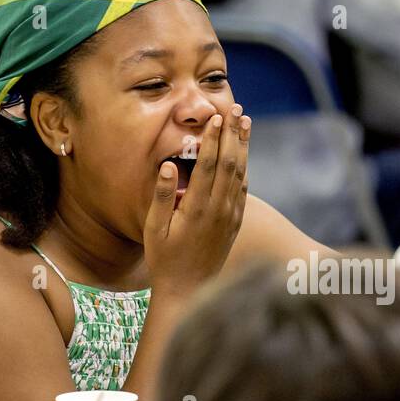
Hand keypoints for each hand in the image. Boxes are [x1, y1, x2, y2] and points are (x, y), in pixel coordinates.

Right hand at [144, 105, 250, 298]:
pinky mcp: (235, 223)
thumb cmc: (165, 259)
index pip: (209, 166)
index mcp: (197, 209)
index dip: (214, 139)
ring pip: (241, 175)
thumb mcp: (154, 229)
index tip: (216, 117)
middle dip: (233, 135)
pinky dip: (244, 169)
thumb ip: (162, 196)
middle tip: (236, 110)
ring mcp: (230, 217)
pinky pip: (243, 191)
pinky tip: (244, 156)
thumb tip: (168, 165)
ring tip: (245, 124)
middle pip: (230, 164)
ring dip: (243, 147)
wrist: (189, 290)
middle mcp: (219, 211)